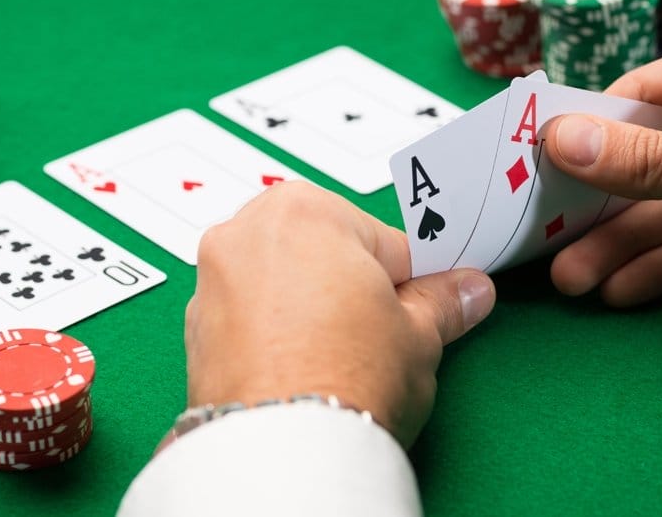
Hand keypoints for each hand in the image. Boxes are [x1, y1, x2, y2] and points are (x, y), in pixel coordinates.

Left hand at [185, 181, 495, 446]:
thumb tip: (467, 290)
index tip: (418, 305)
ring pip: (282, 282)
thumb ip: (442, 302)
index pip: (383, 240)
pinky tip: (299, 369)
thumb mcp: (417, 337)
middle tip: (376, 336)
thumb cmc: (347, 380)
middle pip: (323, 251)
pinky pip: (249, 316)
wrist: (283, 451)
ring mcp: (212, 280)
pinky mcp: (194, 328)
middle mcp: (246, 231)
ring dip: (309, 308)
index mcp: (306, 209)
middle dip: (351, 287)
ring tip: (337, 357)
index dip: (409, 281)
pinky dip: (272, 334)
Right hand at [543, 24, 661, 307]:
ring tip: (574, 281)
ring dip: (621, 246)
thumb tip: (559, 140)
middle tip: (546, 240)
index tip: (534, 166)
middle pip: (649, 161)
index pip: (644, 95)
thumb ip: (650, 160)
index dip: (588, 132)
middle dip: (601, 205)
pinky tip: (623, 291)